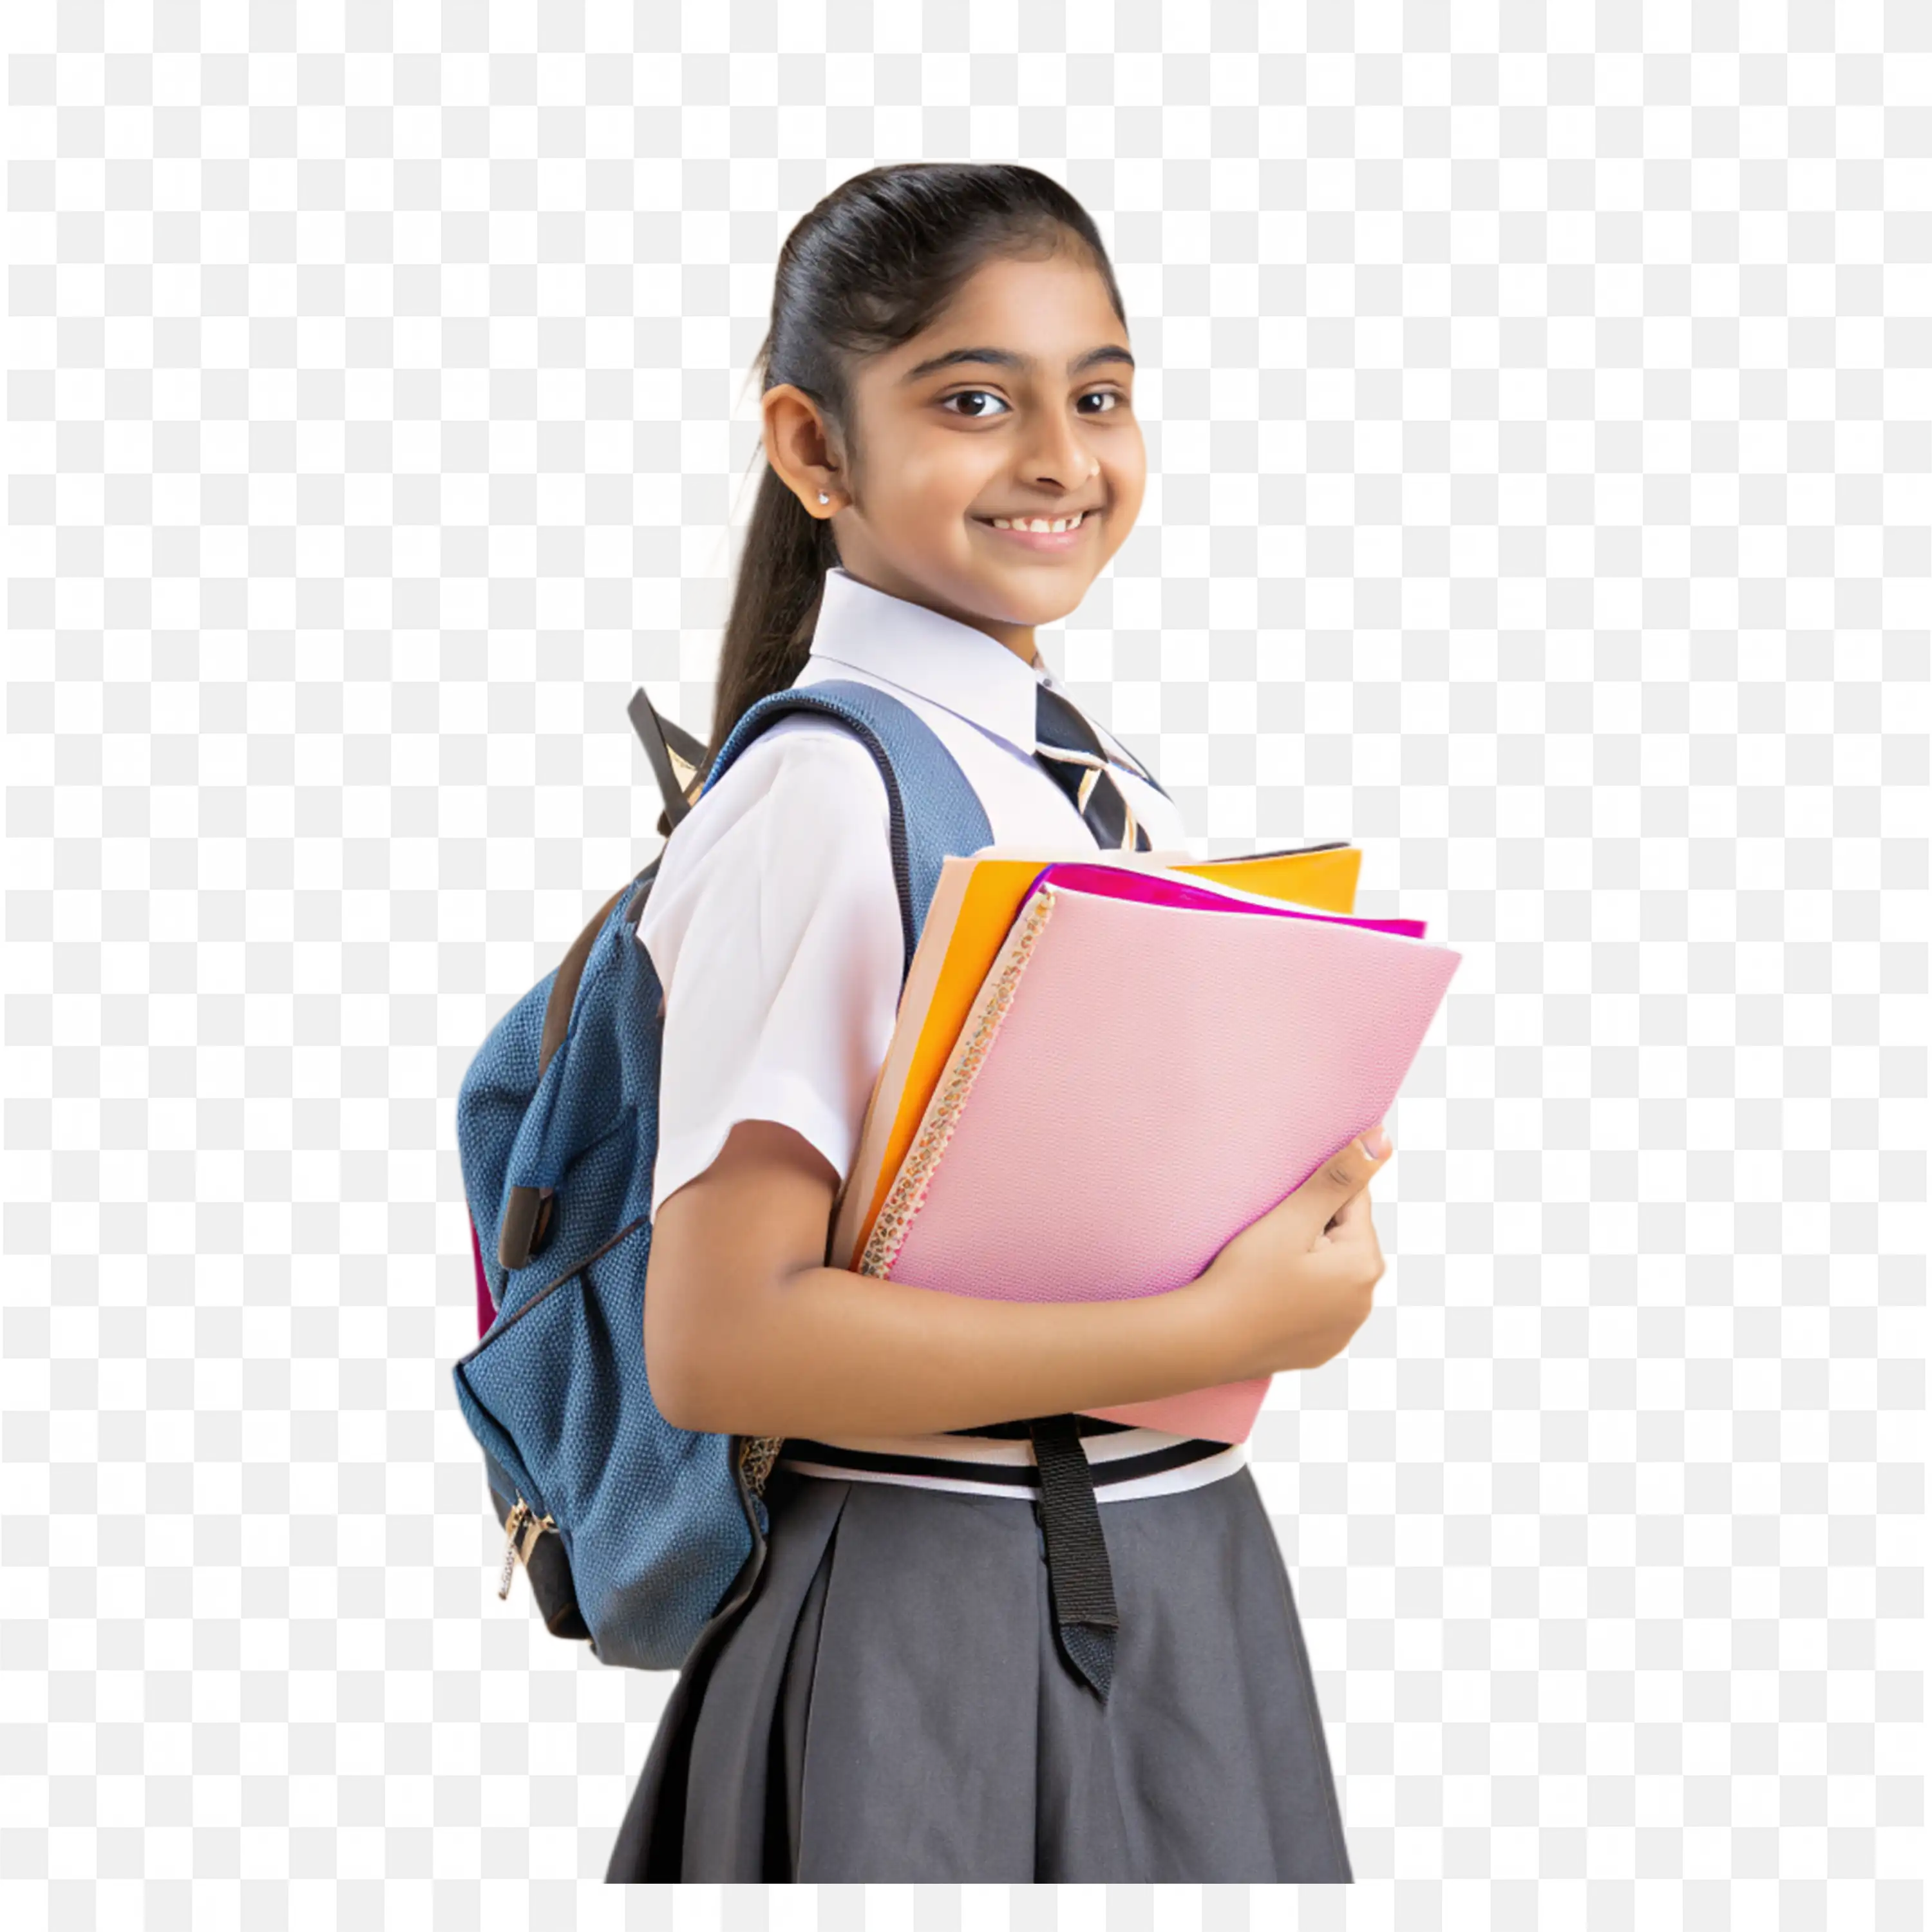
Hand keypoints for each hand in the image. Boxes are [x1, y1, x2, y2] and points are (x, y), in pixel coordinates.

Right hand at [1194, 1123, 1393, 1377]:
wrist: (1207, 1342)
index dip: (1312, 1198)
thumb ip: (1339, 1176)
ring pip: (1333, 1272)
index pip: (1352, 1201)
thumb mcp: (1291, 1218)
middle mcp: (1368, 1300)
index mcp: (1366, 1263)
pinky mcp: (1325, 1349)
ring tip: (1265, 1271)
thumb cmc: (1245, 1276)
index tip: (1281, 1214)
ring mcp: (1347, 1330)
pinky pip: (1320, 1306)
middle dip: (1314, 1231)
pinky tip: (1269, 1299)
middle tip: (1269, 1244)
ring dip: (1309, 1263)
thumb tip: (1383, 1138)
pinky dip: (1300, 1297)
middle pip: (1345, 1238)